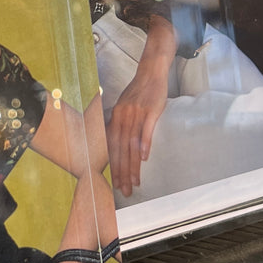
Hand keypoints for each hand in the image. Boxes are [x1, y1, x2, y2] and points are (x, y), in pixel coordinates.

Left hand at [106, 67, 167, 197]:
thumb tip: (115, 144)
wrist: (150, 72)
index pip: (112, 148)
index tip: (116, 184)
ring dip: (133, 165)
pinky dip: (144, 144)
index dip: (114, 167)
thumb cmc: (139, 92)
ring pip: (132, 144)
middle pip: (120, 150)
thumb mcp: (123, 107)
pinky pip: (146, 130)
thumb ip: (119, 125)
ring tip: (135, 182)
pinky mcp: (150, 110)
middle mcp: (122, 117)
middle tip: (125, 190)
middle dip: (122, 172)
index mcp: (115, 118)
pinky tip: (145, 158)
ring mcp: (136, 114)